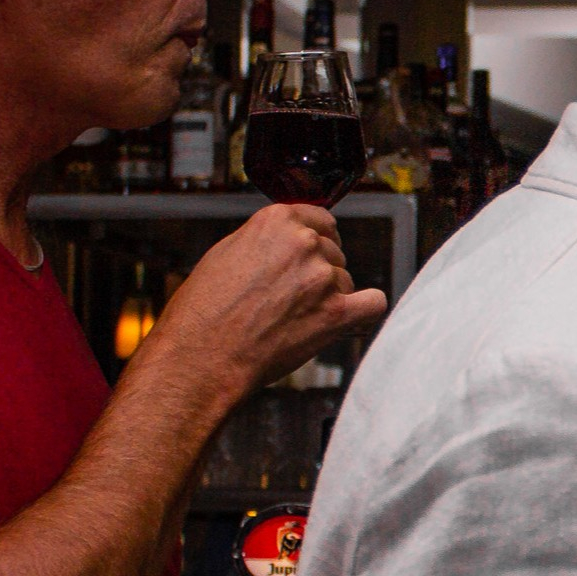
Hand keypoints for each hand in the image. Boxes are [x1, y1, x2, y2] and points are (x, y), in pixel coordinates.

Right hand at [140, 203, 387, 410]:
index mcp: (277, 220)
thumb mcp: (227, 252)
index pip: (321, 220)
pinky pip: (373, 304)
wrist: (203, 356)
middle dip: (318, 273)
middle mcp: (304, 243)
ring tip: (294, 318)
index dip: (317, 240)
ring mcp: (323, 277)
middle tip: (290, 297)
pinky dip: (364, 311)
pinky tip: (349, 319)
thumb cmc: (205, 311)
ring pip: (346, 280)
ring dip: (330, 297)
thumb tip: (290, 239)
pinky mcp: (337, 312)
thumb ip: (266, 240)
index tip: (310, 256)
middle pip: (334, 252)